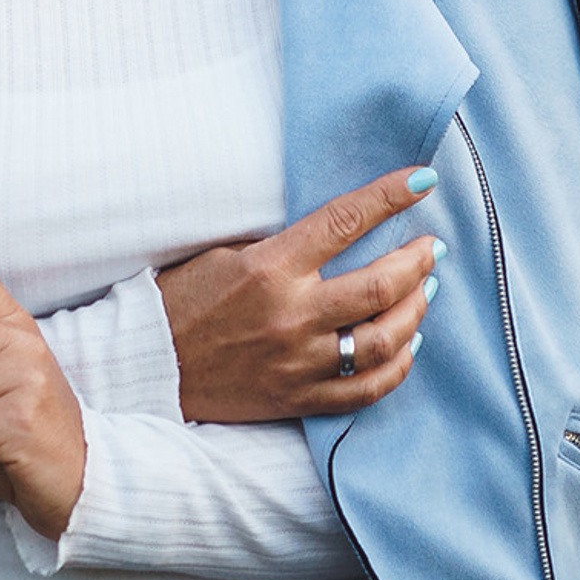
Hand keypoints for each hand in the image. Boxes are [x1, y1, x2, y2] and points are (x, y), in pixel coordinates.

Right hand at [153, 165, 443, 424]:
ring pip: (383, 340)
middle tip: (432, 247)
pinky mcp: (298, 398)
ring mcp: (298, 362)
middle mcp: (290, 315)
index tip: (422, 181)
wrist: (147, 365)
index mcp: (269, 268)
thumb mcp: (226, 254)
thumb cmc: (183, 299)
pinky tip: (409, 344)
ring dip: (416, 310)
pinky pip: (365, 389)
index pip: (344, 221)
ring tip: (427, 290)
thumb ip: (284, 247)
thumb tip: (341, 231)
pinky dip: (397, 366)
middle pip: (379, 286)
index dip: (389, 196)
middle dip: (417, 260)